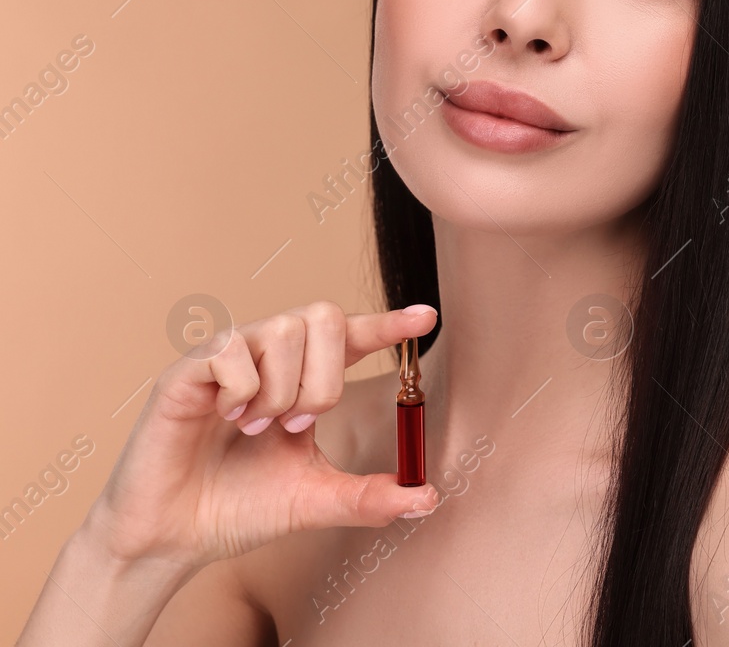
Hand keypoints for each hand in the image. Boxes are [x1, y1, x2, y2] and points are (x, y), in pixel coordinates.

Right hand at [80, 301, 440, 571]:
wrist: (174, 540)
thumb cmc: (238, 509)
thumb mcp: (314, 500)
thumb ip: (369, 497)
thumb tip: (427, 498)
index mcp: (304, 379)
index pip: (352, 334)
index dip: (388, 322)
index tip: (426, 317)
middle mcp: (268, 358)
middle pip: (323, 315)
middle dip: (326, 375)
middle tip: (299, 424)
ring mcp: (226, 360)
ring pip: (282, 328)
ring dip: (283, 388)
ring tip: (258, 427)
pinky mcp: (185, 372)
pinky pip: (230, 350)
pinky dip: (242, 390)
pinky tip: (226, 419)